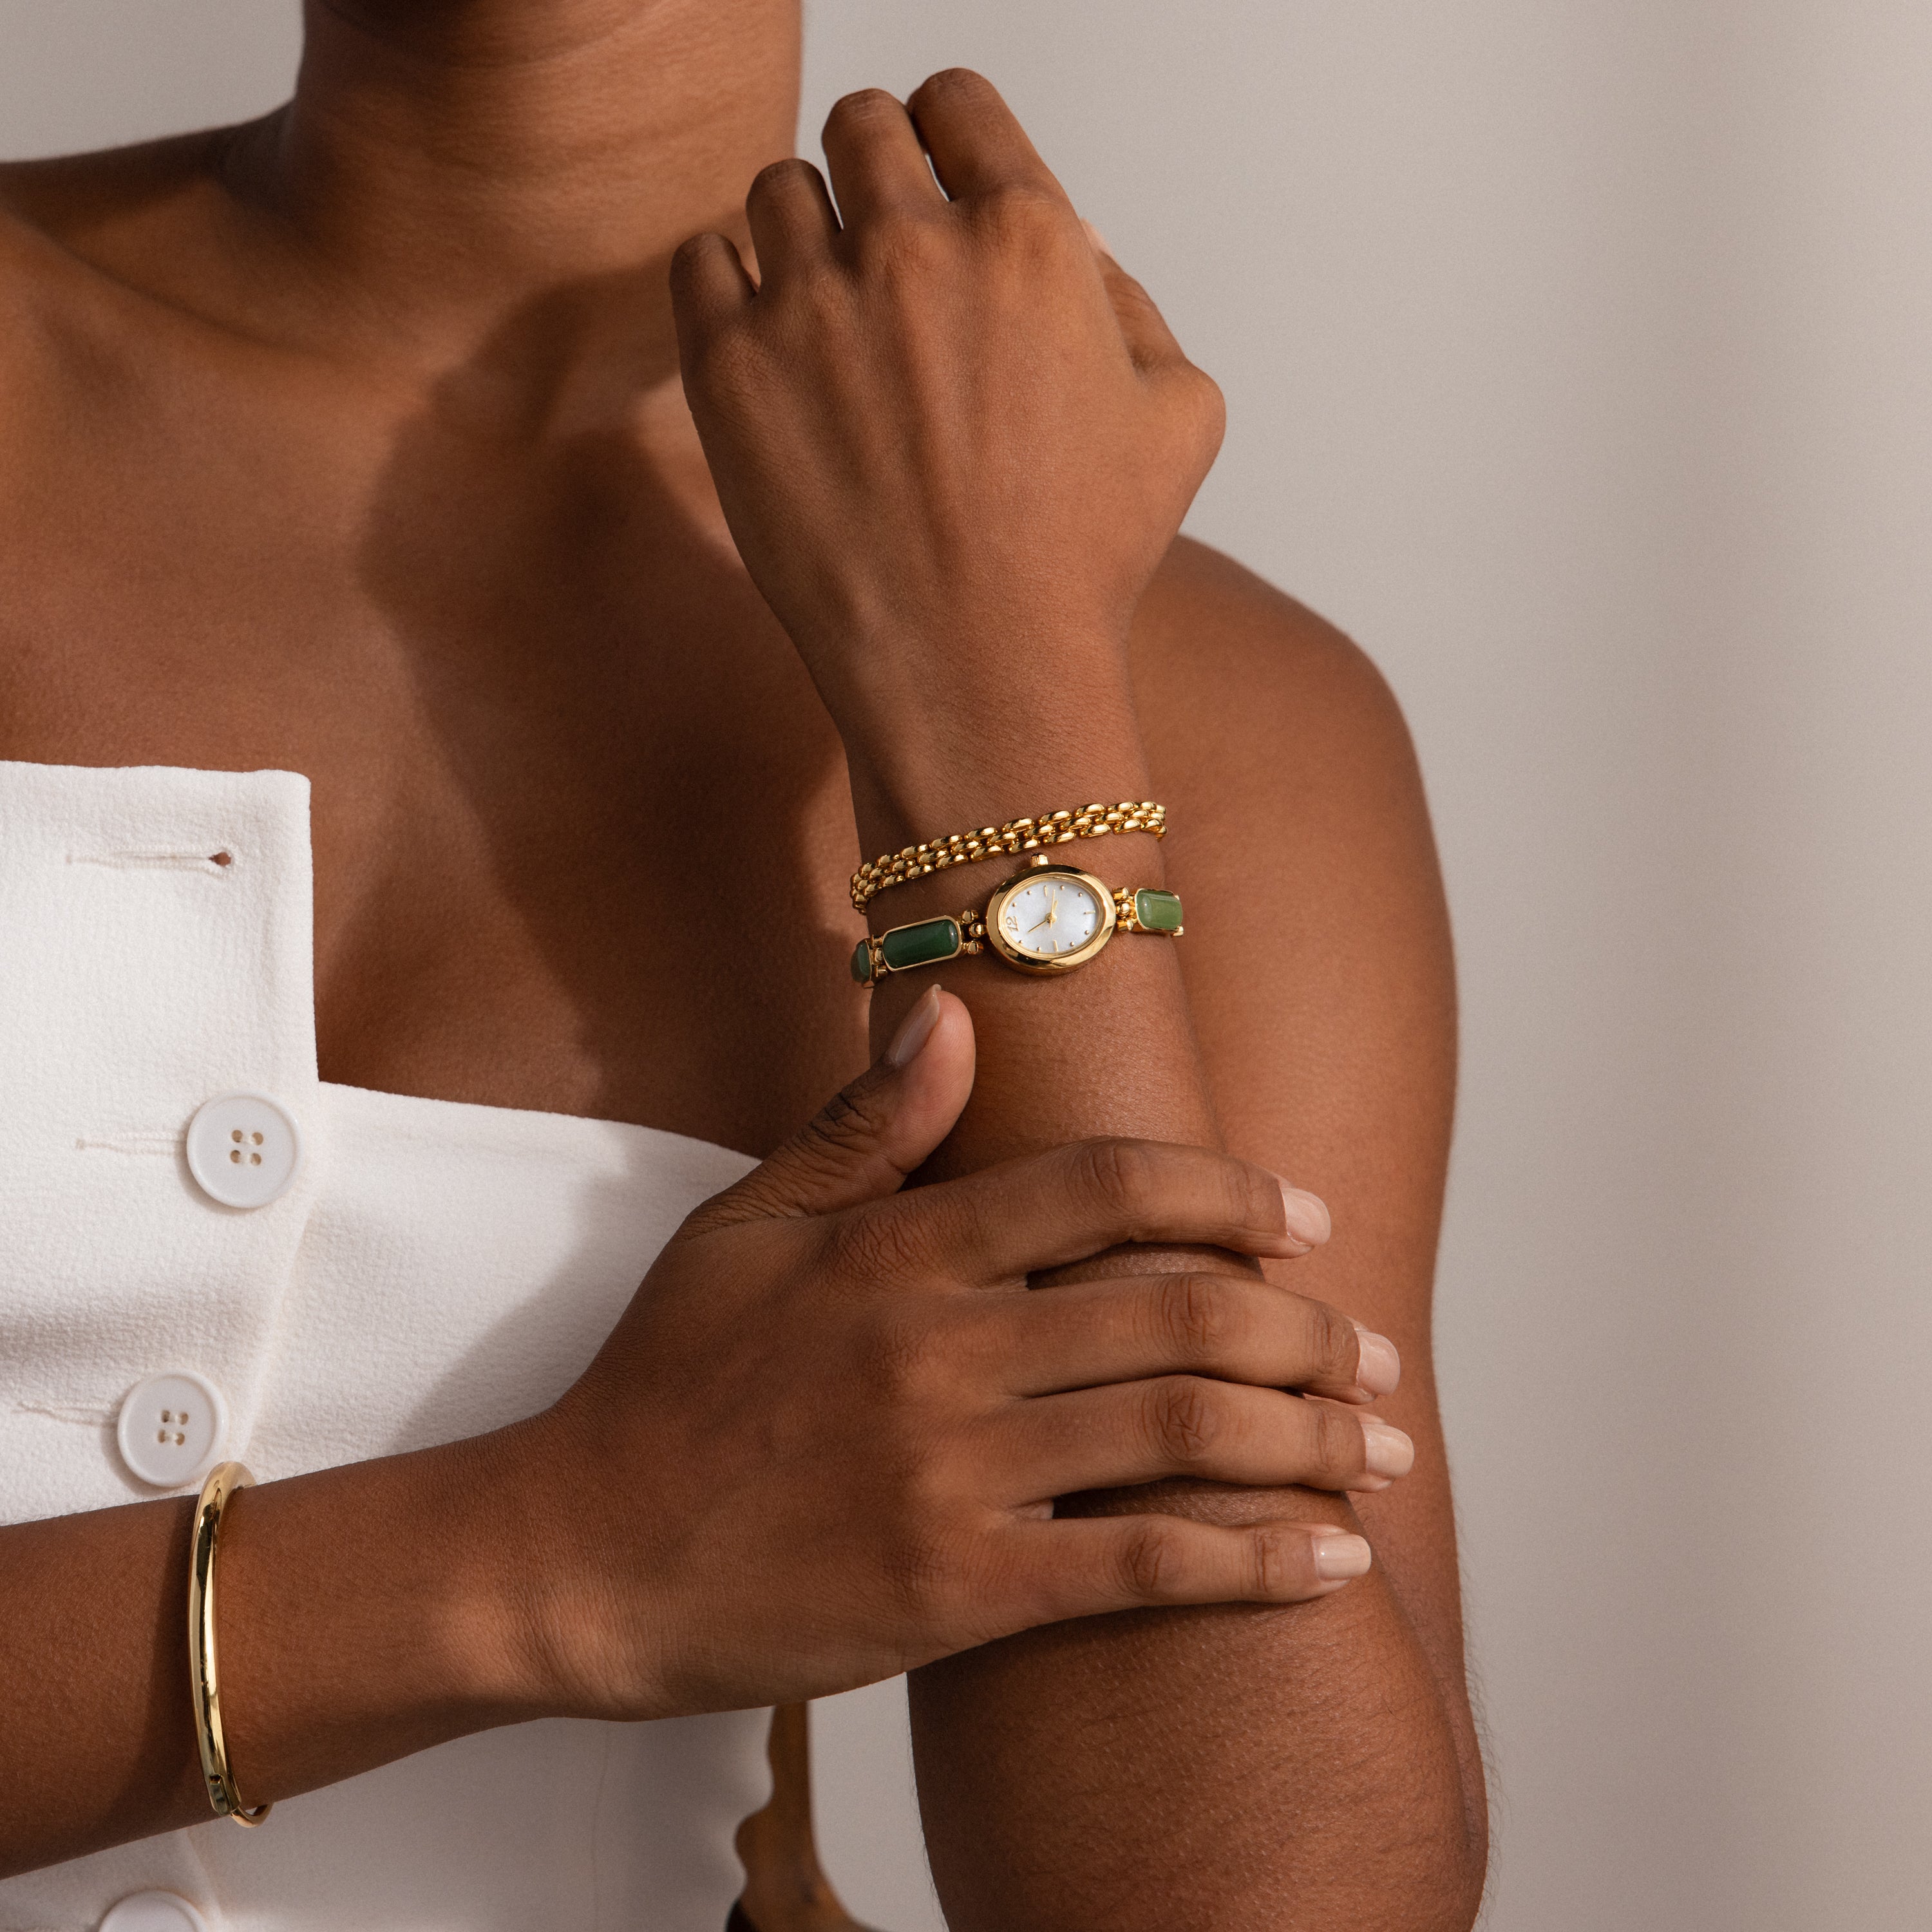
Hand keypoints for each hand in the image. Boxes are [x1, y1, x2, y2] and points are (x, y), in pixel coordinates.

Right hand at [511, 988, 1408, 1722]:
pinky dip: (1252, 1565)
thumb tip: (948, 1012)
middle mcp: (939, 1353)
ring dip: (1309, 1442)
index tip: (1304, 1219)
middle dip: (1306, 1333)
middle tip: (1377, 1354)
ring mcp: (950, 1476)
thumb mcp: (744, 1227)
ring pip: (1180, 1440)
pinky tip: (1328, 1563)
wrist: (576, 1558)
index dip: (1228, 1192)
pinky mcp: (956, 1596)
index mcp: (898, 1253)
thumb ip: (865, 1126)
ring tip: (1384, 1451)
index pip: (1105, 1186)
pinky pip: (1139, 1573)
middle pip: (1178, 1314)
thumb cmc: (665, 1384)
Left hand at [668, 71, 1222, 793]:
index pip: (956, 103)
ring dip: (804, 232)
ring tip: (828, 312)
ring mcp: (809, 303)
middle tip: (881, 246)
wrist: (975, 670)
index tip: (936, 176)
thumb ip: (1126, 296)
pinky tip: (765, 334)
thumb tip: (1072, 240)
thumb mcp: (1179, 414)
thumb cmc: (1081, 559)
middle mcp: (912, 247)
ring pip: (776, 188)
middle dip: (875, 171)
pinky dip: (727, 279)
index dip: (945, 133)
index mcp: (1027, 236)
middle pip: (859, 126)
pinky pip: (699, 259)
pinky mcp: (729, 368)